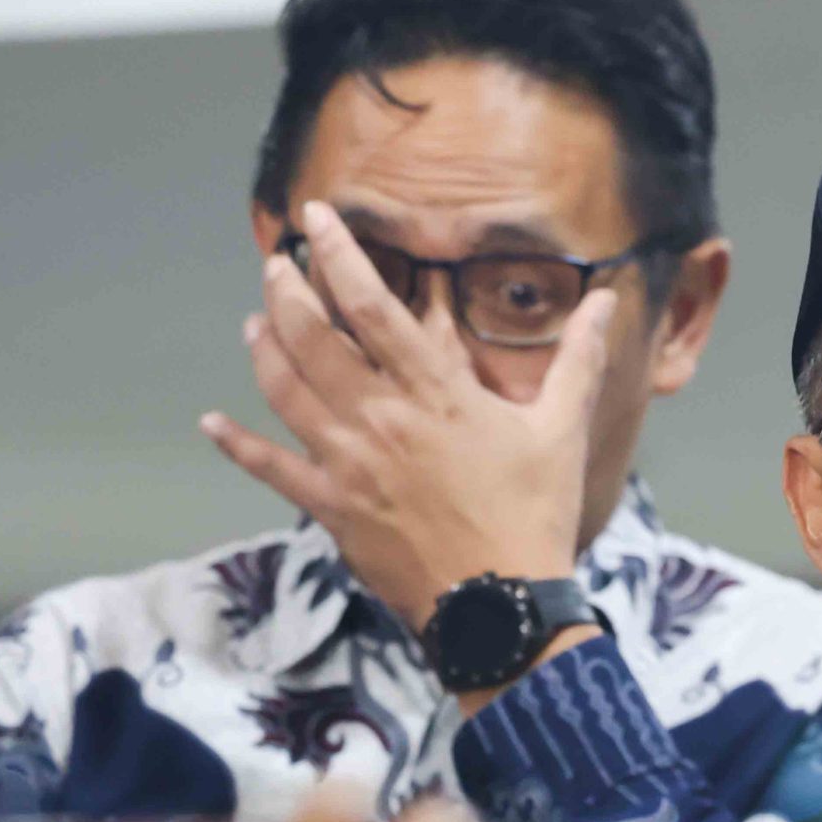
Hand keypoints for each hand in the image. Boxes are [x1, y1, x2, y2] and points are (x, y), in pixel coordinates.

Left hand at [200, 198, 617, 636]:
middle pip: (312, 338)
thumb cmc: (535, 513)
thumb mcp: (563, 431)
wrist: (500, 603)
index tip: (317, 218)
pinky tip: (212, 425)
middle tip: (277, 263)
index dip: (339, 254)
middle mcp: (380, 417)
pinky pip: (271, 469)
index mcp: (435, 392)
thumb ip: (580, 360)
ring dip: (264, 349)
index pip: (373, 305)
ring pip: (286, 390)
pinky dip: (237, 446)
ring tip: (255, 321)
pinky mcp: (331, 508)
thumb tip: (608, 301)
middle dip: (287, 291)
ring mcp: (347, 463)